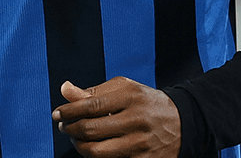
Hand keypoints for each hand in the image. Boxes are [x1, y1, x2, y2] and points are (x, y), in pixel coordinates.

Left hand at [53, 77, 180, 157]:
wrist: (183, 122)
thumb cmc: (145, 103)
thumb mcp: (124, 89)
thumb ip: (93, 92)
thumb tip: (64, 89)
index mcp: (132, 96)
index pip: (91, 105)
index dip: (69, 111)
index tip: (57, 114)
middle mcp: (137, 119)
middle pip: (91, 130)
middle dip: (71, 129)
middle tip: (64, 127)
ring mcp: (141, 143)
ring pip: (97, 152)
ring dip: (79, 146)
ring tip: (76, 138)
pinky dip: (96, 156)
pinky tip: (93, 148)